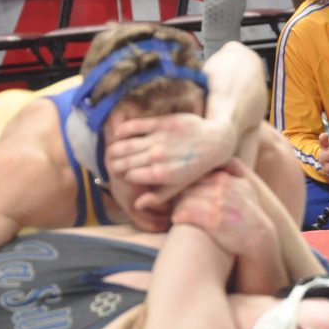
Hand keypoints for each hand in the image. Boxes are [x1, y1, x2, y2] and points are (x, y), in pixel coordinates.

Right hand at [105, 112, 235, 209]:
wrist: (216, 142)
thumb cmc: (196, 168)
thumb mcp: (179, 186)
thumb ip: (158, 196)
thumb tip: (137, 205)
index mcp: (161, 175)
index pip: (128, 176)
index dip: (122, 176)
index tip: (121, 175)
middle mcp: (157, 157)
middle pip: (122, 161)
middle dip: (114, 164)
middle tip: (113, 163)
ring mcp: (159, 140)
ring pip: (124, 145)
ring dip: (114, 149)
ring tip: (112, 151)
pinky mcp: (162, 123)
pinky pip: (134, 126)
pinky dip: (122, 130)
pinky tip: (119, 134)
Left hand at [171, 161, 273, 256]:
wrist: (259, 240)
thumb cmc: (247, 216)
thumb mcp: (246, 188)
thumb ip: (236, 171)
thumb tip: (227, 159)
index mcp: (226, 176)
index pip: (195, 174)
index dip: (185, 184)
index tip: (179, 193)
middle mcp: (223, 186)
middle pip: (187, 186)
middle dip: (177, 195)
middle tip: (169, 204)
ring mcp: (219, 201)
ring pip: (183, 198)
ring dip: (175, 207)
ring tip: (173, 213)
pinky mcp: (214, 218)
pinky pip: (185, 212)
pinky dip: (178, 217)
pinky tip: (177, 221)